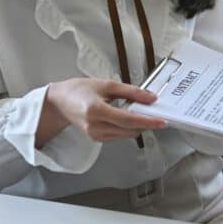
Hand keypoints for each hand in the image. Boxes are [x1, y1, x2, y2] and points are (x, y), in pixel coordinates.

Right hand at [37, 78, 167, 145]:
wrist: (60, 102)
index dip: (147, 122)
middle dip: (145, 123)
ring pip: (126, 135)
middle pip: (129, 130)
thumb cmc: (80, 90)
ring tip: (138, 112)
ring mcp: (95, 135)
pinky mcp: (96, 139)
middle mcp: (95, 126)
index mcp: (96, 110)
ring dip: (137, 126)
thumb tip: (151, 98)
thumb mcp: (107, 85)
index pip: (127, 120)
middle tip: (156, 113)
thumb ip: (131, 91)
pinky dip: (127, 128)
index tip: (162, 122)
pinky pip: (119, 136)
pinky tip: (126, 118)